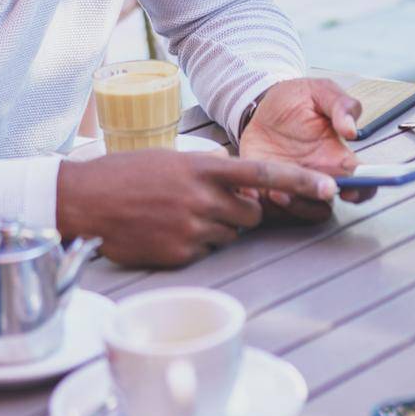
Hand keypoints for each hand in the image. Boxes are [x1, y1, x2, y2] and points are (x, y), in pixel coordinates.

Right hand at [56, 150, 337, 267]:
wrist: (85, 200)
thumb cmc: (125, 175)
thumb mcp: (171, 160)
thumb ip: (209, 173)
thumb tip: (241, 190)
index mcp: (201, 169)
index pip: (263, 175)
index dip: (301, 182)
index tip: (330, 188)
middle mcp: (201, 199)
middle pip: (251, 216)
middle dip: (241, 213)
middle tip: (209, 205)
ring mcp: (190, 229)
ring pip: (228, 236)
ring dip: (214, 229)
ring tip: (176, 216)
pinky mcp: (178, 255)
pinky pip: (204, 253)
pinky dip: (191, 244)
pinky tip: (163, 231)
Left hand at [239, 78, 369, 220]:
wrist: (260, 103)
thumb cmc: (295, 99)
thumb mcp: (320, 91)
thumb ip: (341, 106)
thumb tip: (352, 131)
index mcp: (336, 156)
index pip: (361, 181)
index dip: (364, 190)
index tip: (352, 188)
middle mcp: (316, 175)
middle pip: (326, 204)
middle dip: (316, 203)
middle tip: (303, 187)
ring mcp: (291, 183)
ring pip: (298, 211)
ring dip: (290, 207)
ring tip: (275, 190)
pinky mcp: (265, 185)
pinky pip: (266, 207)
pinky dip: (260, 205)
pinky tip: (251, 190)